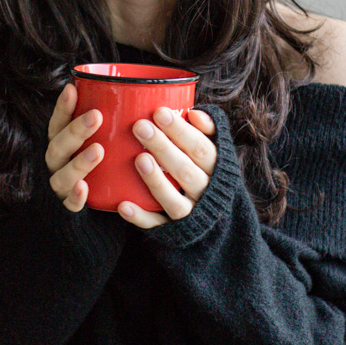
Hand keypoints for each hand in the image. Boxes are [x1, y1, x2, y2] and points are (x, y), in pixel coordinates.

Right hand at [45, 83, 103, 211]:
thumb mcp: (108, 140)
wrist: (102, 206)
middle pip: (59, 146)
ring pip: (63, 175)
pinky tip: (84, 188)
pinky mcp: (71, 208)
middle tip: (96, 116)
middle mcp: (58, 163)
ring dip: (79, 162)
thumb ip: (114, 123)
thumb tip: (147, 93)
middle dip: (76, 130)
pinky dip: (76, 196)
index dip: (62, 107)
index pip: (58, 122)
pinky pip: (70, 204)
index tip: (72, 89)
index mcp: (63, 143)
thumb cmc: (107, 163)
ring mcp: (62, 186)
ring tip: (98, 150)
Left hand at [117, 107, 216, 228]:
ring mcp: (192, 215)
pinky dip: (141, 217)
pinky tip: (123, 205)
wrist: (222, 225)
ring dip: (156, 181)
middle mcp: (206, 194)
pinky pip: (157, 227)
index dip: (181, 131)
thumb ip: (208, 130)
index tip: (159, 112)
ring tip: (139, 159)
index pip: (202, 149)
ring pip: (175, 202)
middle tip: (140, 127)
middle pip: (186, 171)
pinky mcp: (175, 233)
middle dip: (163, 148)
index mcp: (218, 170)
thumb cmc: (209, 172)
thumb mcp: (216, 151)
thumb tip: (193, 112)